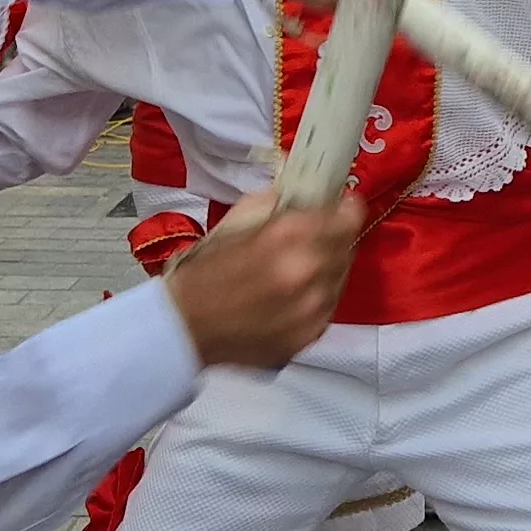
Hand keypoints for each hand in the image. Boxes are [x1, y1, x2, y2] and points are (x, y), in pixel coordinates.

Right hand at [162, 189, 360, 366]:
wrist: (183, 328)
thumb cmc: (204, 274)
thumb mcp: (235, 223)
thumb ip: (275, 203)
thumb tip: (305, 193)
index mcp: (286, 237)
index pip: (347, 217)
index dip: (347, 209)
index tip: (342, 206)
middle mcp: (306, 272)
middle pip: (347, 248)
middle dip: (334, 239)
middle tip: (316, 238)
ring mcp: (311, 309)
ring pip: (340, 279)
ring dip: (327, 270)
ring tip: (299, 271)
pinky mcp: (309, 336)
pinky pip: (328, 308)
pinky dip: (317, 299)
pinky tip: (293, 297)